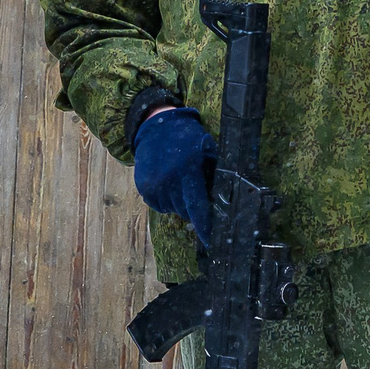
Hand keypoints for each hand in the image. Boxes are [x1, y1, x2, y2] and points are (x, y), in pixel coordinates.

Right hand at [133, 106, 217, 239]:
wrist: (157, 127)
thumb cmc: (189, 139)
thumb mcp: (208, 151)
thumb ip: (215, 175)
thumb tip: (226, 200)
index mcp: (187, 172)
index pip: (197, 207)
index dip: (204, 226)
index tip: (209, 241)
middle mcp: (168, 182)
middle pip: (186, 212)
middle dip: (194, 207)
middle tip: (195, 189)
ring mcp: (153, 186)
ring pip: (173, 210)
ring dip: (179, 202)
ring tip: (180, 180)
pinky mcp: (143, 188)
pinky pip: (160, 205)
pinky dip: (166, 199)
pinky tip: (168, 182)